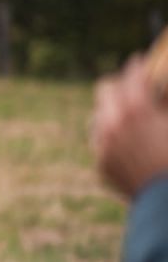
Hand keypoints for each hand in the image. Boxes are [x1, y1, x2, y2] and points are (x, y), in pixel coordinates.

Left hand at [92, 55, 167, 196]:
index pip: (132, 74)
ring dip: (114, 113)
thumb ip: (165, 103)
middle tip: (132, 87)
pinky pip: (102, 142)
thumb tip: (160, 90)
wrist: (167, 201)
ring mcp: (104, 143)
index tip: (140, 60)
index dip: (138, 65)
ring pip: (100, 115)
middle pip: (106, 88)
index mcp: (137, 110)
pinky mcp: (101, 162)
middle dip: (119, 85)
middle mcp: (114, 123)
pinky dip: (114, 139)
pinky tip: (131, 146)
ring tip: (132, 120)